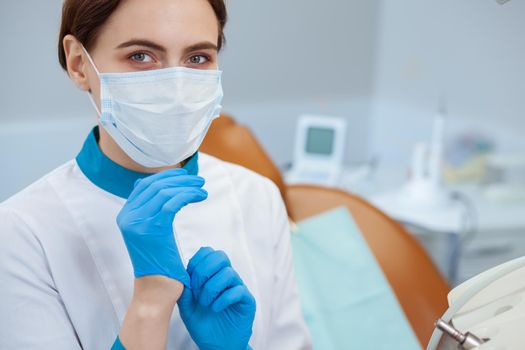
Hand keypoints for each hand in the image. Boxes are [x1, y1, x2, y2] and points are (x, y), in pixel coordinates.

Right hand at [117, 168, 206, 286]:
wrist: (156, 290)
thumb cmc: (158, 263)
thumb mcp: (148, 233)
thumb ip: (146, 210)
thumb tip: (144, 184)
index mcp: (125, 216)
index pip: (145, 185)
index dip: (166, 176)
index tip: (185, 174)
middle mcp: (127, 217)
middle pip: (155, 185)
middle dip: (180, 179)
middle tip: (199, 180)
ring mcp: (138, 223)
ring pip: (165, 192)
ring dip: (188, 186)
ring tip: (202, 189)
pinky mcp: (153, 229)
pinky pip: (173, 203)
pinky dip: (189, 195)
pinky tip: (201, 196)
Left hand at [178, 247, 255, 349]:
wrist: (217, 345)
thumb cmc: (203, 324)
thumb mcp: (187, 307)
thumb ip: (184, 290)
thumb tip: (179, 275)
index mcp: (212, 274)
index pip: (208, 252)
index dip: (196, 262)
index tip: (189, 279)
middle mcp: (226, 278)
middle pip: (221, 256)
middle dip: (204, 271)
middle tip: (197, 290)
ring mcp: (238, 288)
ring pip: (229, 273)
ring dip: (212, 288)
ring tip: (205, 303)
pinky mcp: (247, 301)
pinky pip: (238, 290)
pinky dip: (223, 299)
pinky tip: (216, 309)